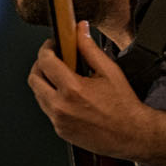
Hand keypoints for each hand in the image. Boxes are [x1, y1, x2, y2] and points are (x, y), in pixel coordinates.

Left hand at [27, 22, 150, 157]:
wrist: (131, 134)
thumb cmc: (124, 106)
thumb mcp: (109, 71)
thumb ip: (90, 48)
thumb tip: (80, 31)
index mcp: (73, 89)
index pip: (45, 62)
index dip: (46, 49)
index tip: (52, 46)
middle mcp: (61, 106)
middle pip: (34, 79)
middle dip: (40, 65)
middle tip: (53, 60)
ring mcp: (58, 120)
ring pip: (38, 95)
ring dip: (45, 83)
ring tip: (63, 78)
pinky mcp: (59, 130)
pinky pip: (47, 110)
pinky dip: (52, 99)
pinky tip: (68, 96)